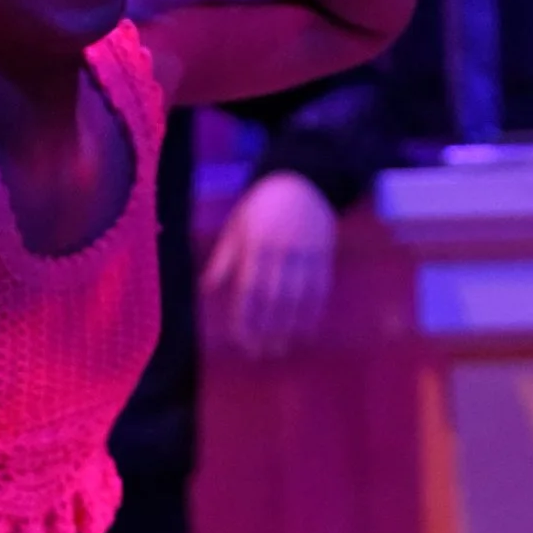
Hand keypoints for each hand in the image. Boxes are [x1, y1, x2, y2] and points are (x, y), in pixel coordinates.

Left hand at [202, 170, 337, 355]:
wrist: (303, 180)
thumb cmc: (261, 206)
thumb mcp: (236, 226)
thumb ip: (224, 259)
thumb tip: (206, 289)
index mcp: (256, 244)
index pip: (249, 289)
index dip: (246, 317)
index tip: (242, 340)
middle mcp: (282, 251)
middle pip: (275, 299)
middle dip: (268, 329)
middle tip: (263, 352)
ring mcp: (307, 253)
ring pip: (300, 297)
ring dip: (291, 326)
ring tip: (283, 346)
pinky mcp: (325, 253)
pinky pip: (321, 288)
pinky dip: (314, 311)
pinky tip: (307, 329)